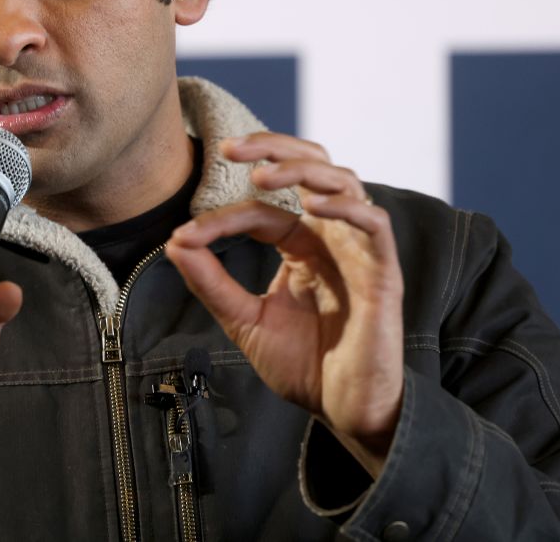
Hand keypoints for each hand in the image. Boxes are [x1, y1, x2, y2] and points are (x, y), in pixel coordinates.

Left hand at [164, 133, 403, 475]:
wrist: (344, 411)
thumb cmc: (304, 366)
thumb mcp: (246, 322)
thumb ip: (212, 283)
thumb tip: (175, 241)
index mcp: (302, 245)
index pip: (262, 210)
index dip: (223, 215)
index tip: (186, 236)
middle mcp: (332, 237)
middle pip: (311, 166)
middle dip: (273, 148)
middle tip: (230, 149)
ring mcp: (359, 250)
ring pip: (342, 181)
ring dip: (303, 170)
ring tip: (265, 177)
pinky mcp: (384, 273)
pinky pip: (374, 222)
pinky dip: (346, 206)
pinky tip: (314, 205)